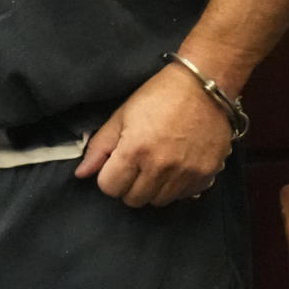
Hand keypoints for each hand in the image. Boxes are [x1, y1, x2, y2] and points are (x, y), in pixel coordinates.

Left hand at [74, 63, 232, 206]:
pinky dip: (176, 187)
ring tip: (157, 164)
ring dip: (153, 188)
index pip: (110, 188)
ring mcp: (185, 174)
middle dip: (129, 185)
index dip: (109, 176)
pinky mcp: (206, 176)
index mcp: (135, 150)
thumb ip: (100, 146)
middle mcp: (160, 167)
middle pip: (134, 200)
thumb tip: (81, 174)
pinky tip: (176, 166)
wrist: (204, 86)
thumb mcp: (122, 114)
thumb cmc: (159, 95)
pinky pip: (183, 197)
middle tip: (137, 164)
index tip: (117, 164)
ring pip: (158, 202)